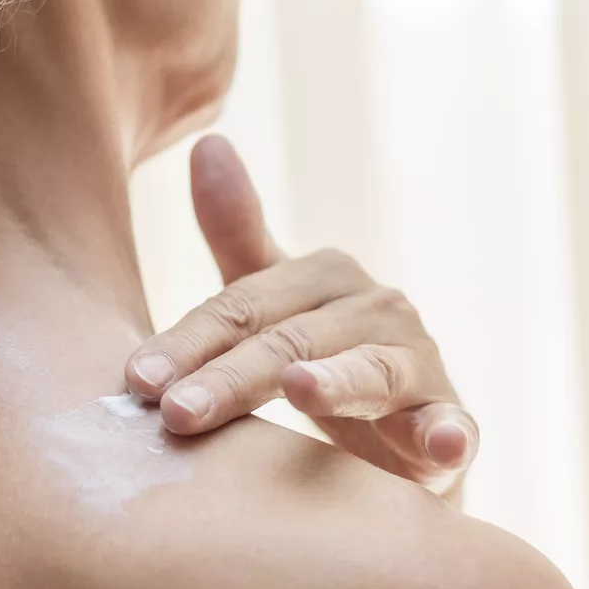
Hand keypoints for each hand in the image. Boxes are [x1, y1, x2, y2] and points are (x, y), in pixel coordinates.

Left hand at [124, 135, 478, 493]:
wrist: (402, 440)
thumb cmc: (321, 362)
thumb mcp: (273, 302)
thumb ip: (237, 233)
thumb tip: (207, 141)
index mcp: (326, 275)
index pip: (242, 306)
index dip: (188, 342)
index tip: (136, 379)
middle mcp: (378, 307)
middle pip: (291, 341)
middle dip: (231, 377)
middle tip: (176, 413)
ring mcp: (419, 363)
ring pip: (369, 374)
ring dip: (337, 384)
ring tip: (301, 389)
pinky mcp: (452, 424)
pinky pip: (451, 429)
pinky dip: (448, 435)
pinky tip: (442, 448)